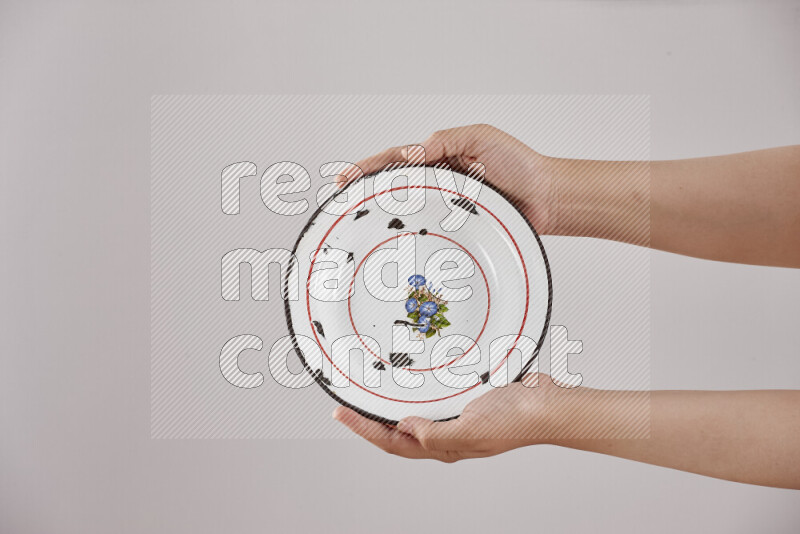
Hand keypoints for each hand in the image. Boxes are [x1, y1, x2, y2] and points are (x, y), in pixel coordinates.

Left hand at [332, 373, 562, 462]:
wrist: (547, 405)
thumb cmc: (516, 422)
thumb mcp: (470, 432)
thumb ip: (435, 433)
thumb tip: (404, 428)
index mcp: (444, 446)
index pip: (393, 442)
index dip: (364, 429)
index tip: (341, 414)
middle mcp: (446, 432)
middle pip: (396, 431)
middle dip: (369, 420)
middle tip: (346, 405)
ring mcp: (455, 414)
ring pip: (412, 412)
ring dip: (390, 404)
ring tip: (370, 392)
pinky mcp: (465, 395)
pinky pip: (432, 393)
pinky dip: (415, 388)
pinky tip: (411, 377)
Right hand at [336, 124, 553, 234]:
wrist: (547, 197)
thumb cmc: (520, 165)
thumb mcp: (482, 138)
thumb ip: (448, 140)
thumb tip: (416, 150)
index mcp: (440, 157)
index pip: (397, 159)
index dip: (369, 167)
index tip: (346, 177)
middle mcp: (440, 183)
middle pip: (395, 187)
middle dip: (367, 193)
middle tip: (343, 202)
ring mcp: (447, 208)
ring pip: (410, 211)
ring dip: (387, 216)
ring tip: (361, 222)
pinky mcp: (459, 229)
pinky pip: (432, 231)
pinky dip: (415, 235)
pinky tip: (400, 241)